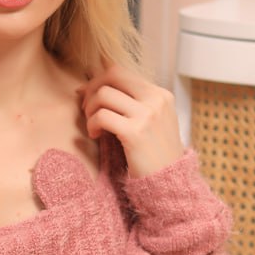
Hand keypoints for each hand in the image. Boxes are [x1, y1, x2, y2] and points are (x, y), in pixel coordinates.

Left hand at [79, 63, 182, 177]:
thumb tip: (100, 83)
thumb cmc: (154, 155)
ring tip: (93, 126)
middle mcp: (156, 100)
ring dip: (90, 109)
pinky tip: (95, 135)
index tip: (87, 94)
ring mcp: (147, 115)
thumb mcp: (153, 122)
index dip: (99, 80)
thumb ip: (134, 102)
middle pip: (112, 75)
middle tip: (86, 109)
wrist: (168, 183)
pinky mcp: (135, 132)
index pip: (122, 71)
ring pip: (104, 94)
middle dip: (92, 89)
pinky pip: (101, 116)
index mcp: (160, 95)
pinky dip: (92, 124)